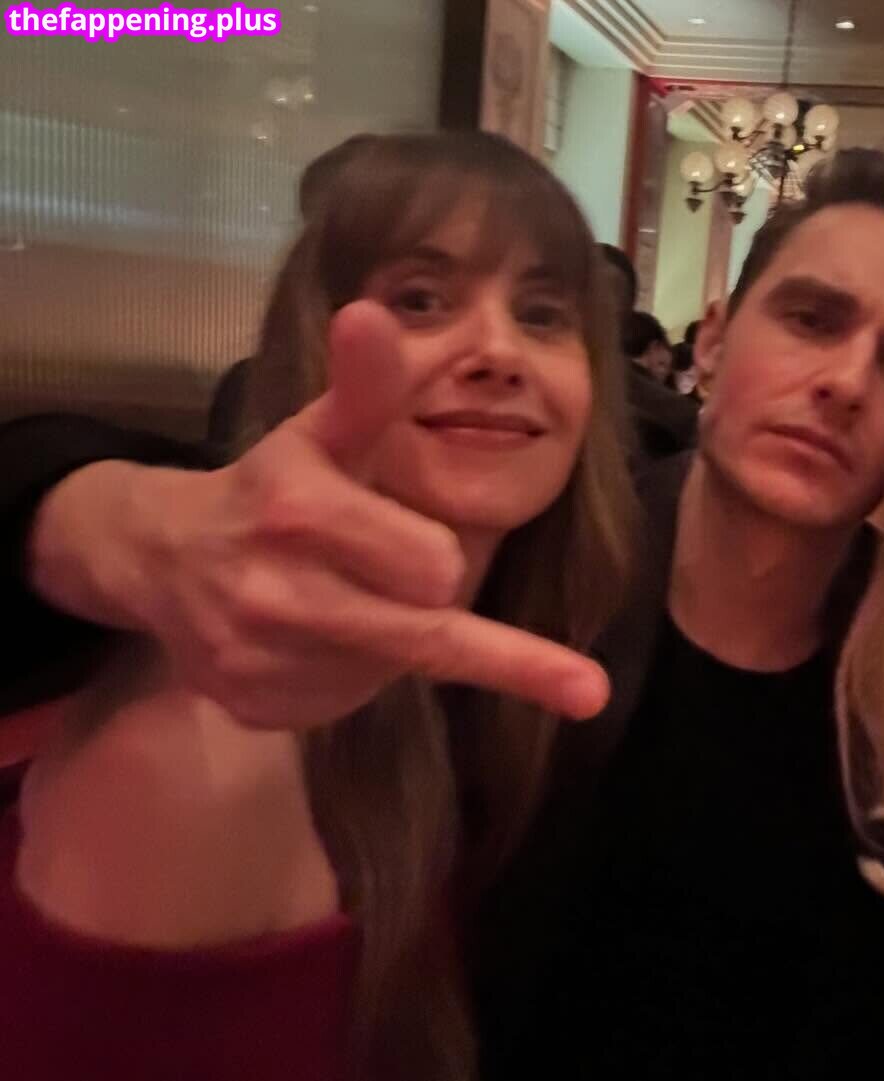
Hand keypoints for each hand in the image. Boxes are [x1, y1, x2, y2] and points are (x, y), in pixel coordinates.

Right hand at [31, 301, 609, 727]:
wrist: (160, 554)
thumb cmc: (275, 486)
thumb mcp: (323, 430)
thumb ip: (367, 384)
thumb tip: (375, 313)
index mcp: (298, 510)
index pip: (437, 569)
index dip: (445, 559)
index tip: (450, 562)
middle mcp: (271, 593)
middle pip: (426, 637)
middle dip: (439, 609)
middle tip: (416, 582)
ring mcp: (256, 661)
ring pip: (393, 671)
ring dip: (395, 639)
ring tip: (349, 597)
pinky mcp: (252, 708)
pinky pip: (349, 703)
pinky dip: (355, 674)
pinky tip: (321, 636)